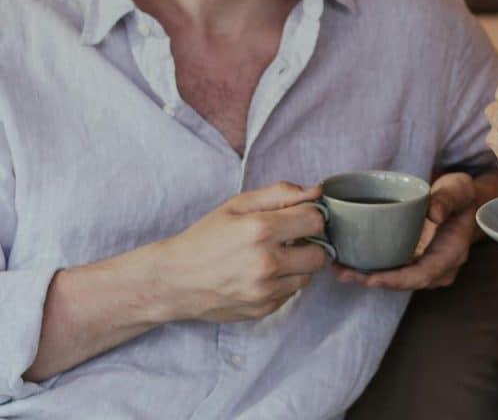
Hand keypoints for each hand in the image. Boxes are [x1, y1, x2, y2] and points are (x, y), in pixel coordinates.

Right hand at [154, 182, 329, 322]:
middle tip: (290, 240)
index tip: (297, 218)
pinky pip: (292, 293)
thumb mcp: (237, 206)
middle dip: (310, 244)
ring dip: (298, 266)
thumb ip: (280, 194)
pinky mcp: (265, 309)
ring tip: (273, 257)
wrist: (174, 280)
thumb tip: (315, 191)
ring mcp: (266, 290)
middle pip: (321, 253)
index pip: (316, 220)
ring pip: (308, 276)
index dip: (310, 217)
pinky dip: (283, 283)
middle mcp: (267, 263)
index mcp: (260, 230)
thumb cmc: (204, 238)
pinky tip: (262, 275)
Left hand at [332, 172, 477, 289]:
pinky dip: (373, 269)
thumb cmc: (461, 196)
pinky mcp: (415, 261)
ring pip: (397, 279)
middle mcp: (440, 268)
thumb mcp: (458, 190)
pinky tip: (350, 263)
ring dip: (368, 277)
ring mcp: (427, 267)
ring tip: (340, 270)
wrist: (465, 202)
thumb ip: (447, 199)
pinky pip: (394, 270)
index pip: (423, 275)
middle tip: (343, 273)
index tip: (372, 278)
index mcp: (451, 254)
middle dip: (373, 280)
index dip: (397, 280)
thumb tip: (435, 213)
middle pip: (405, 282)